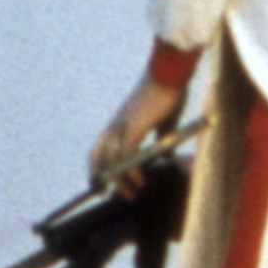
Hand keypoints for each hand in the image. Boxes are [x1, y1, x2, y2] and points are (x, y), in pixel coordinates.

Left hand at [90, 74, 186, 188]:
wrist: (170, 73)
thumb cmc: (169, 92)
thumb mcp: (166, 121)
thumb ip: (162, 138)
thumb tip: (166, 157)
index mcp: (121, 122)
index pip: (100, 148)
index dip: (98, 166)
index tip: (102, 183)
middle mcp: (116, 125)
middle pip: (98, 156)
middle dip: (100, 178)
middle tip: (107, 194)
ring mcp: (122, 127)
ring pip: (110, 161)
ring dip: (119, 181)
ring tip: (130, 194)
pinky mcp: (133, 128)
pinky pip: (126, 157)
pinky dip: (130, 172)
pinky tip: (140, 180)